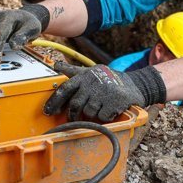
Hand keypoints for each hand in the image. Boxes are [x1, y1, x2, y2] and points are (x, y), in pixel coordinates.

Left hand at [44, 61, 166, 121]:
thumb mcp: (91, 71)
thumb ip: (74, 71)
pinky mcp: (115, 101)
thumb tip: (56, 65)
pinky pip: (102, 117)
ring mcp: (104, 92)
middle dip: (73, 114)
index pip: (65, 88)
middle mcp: (92, 83)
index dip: (54, 101)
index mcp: (85, 76)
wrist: (135, 84)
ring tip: (100, 107)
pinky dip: (105, 117)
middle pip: (75, 105)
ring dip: (93, 114)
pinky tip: (110, 109)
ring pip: (88, 112)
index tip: (47, 112)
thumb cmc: (109, 79)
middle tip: (74, 118)